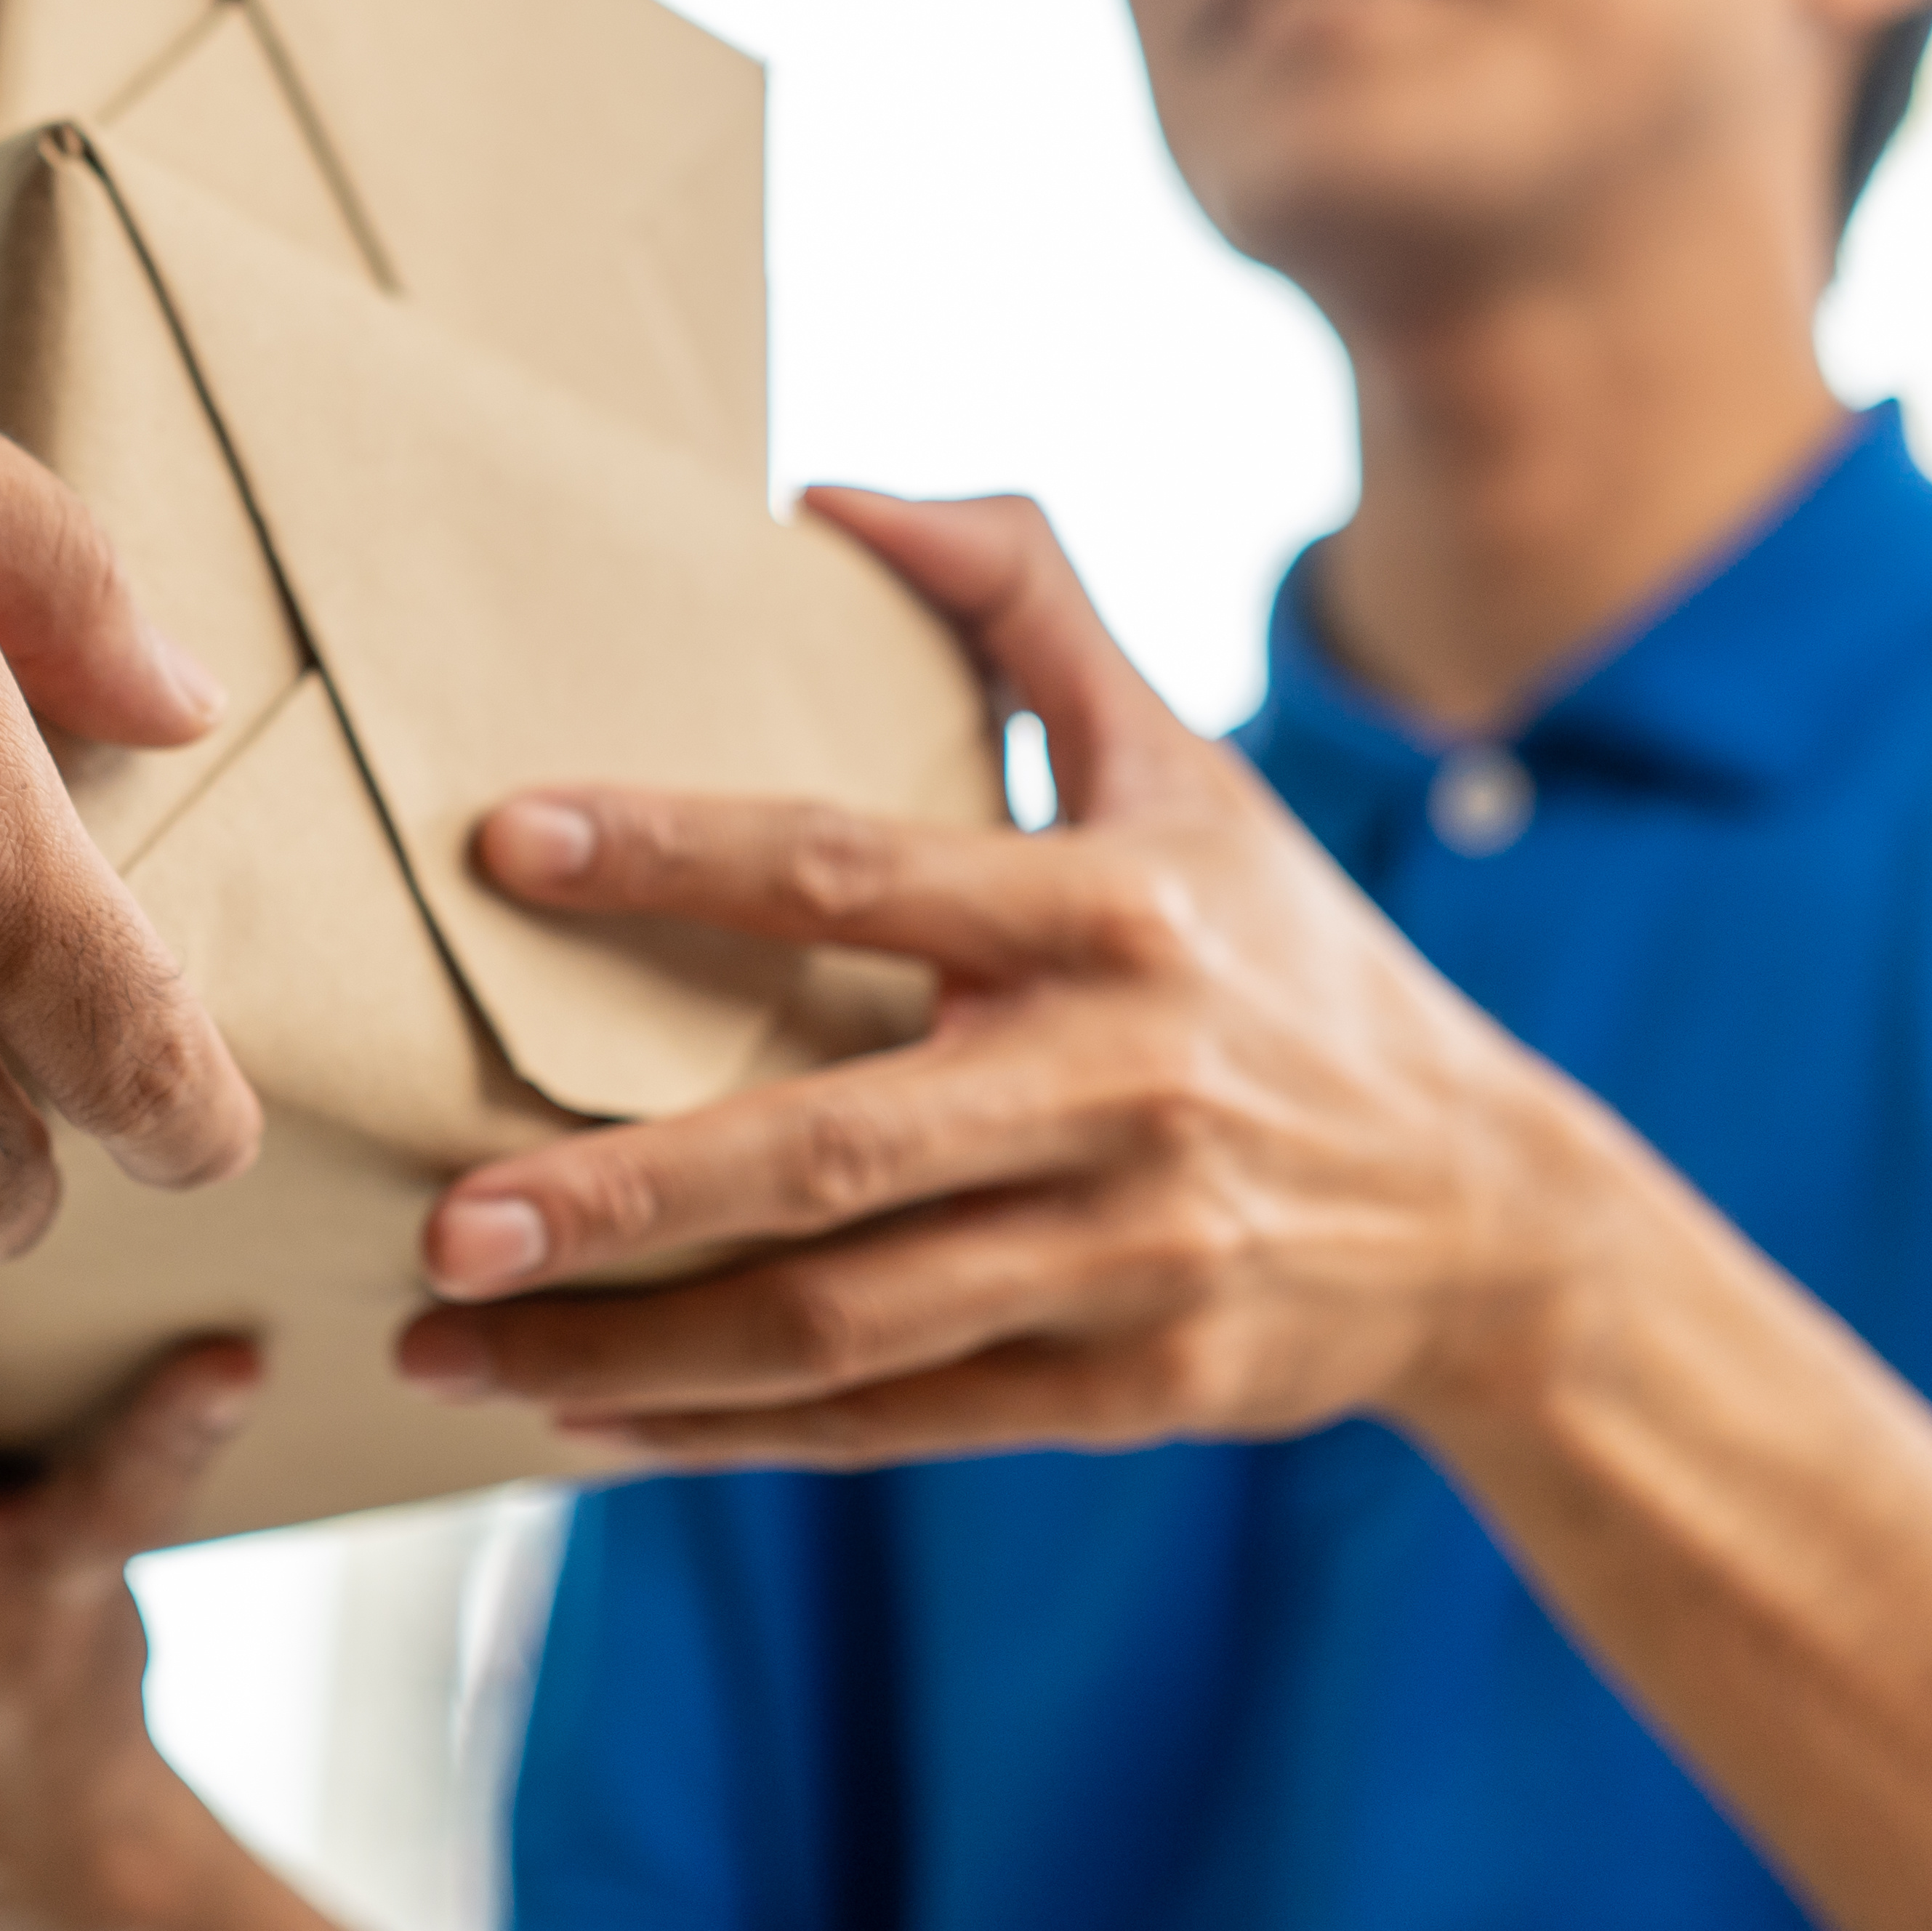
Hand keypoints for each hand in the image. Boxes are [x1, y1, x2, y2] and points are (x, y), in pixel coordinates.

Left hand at [394, 488, 1622, 1461]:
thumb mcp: (1189, 767)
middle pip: (830, 1149)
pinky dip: (732, 1434)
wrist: (1491, 1217)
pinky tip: (584, 1423)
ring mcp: (1128, 1256)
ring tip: (446, 1345)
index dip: (674, 854)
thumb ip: (1026, 609)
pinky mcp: (1133, 1391)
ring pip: (841, 1324)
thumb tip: (834, 496)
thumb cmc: (1288, 963)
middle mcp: (1119, 1085)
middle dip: (623, 1194)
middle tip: (440, 1221)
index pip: (854, 872)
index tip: (501, 843)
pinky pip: (895, 1423)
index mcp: (1113, 912)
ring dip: (633, 1352)